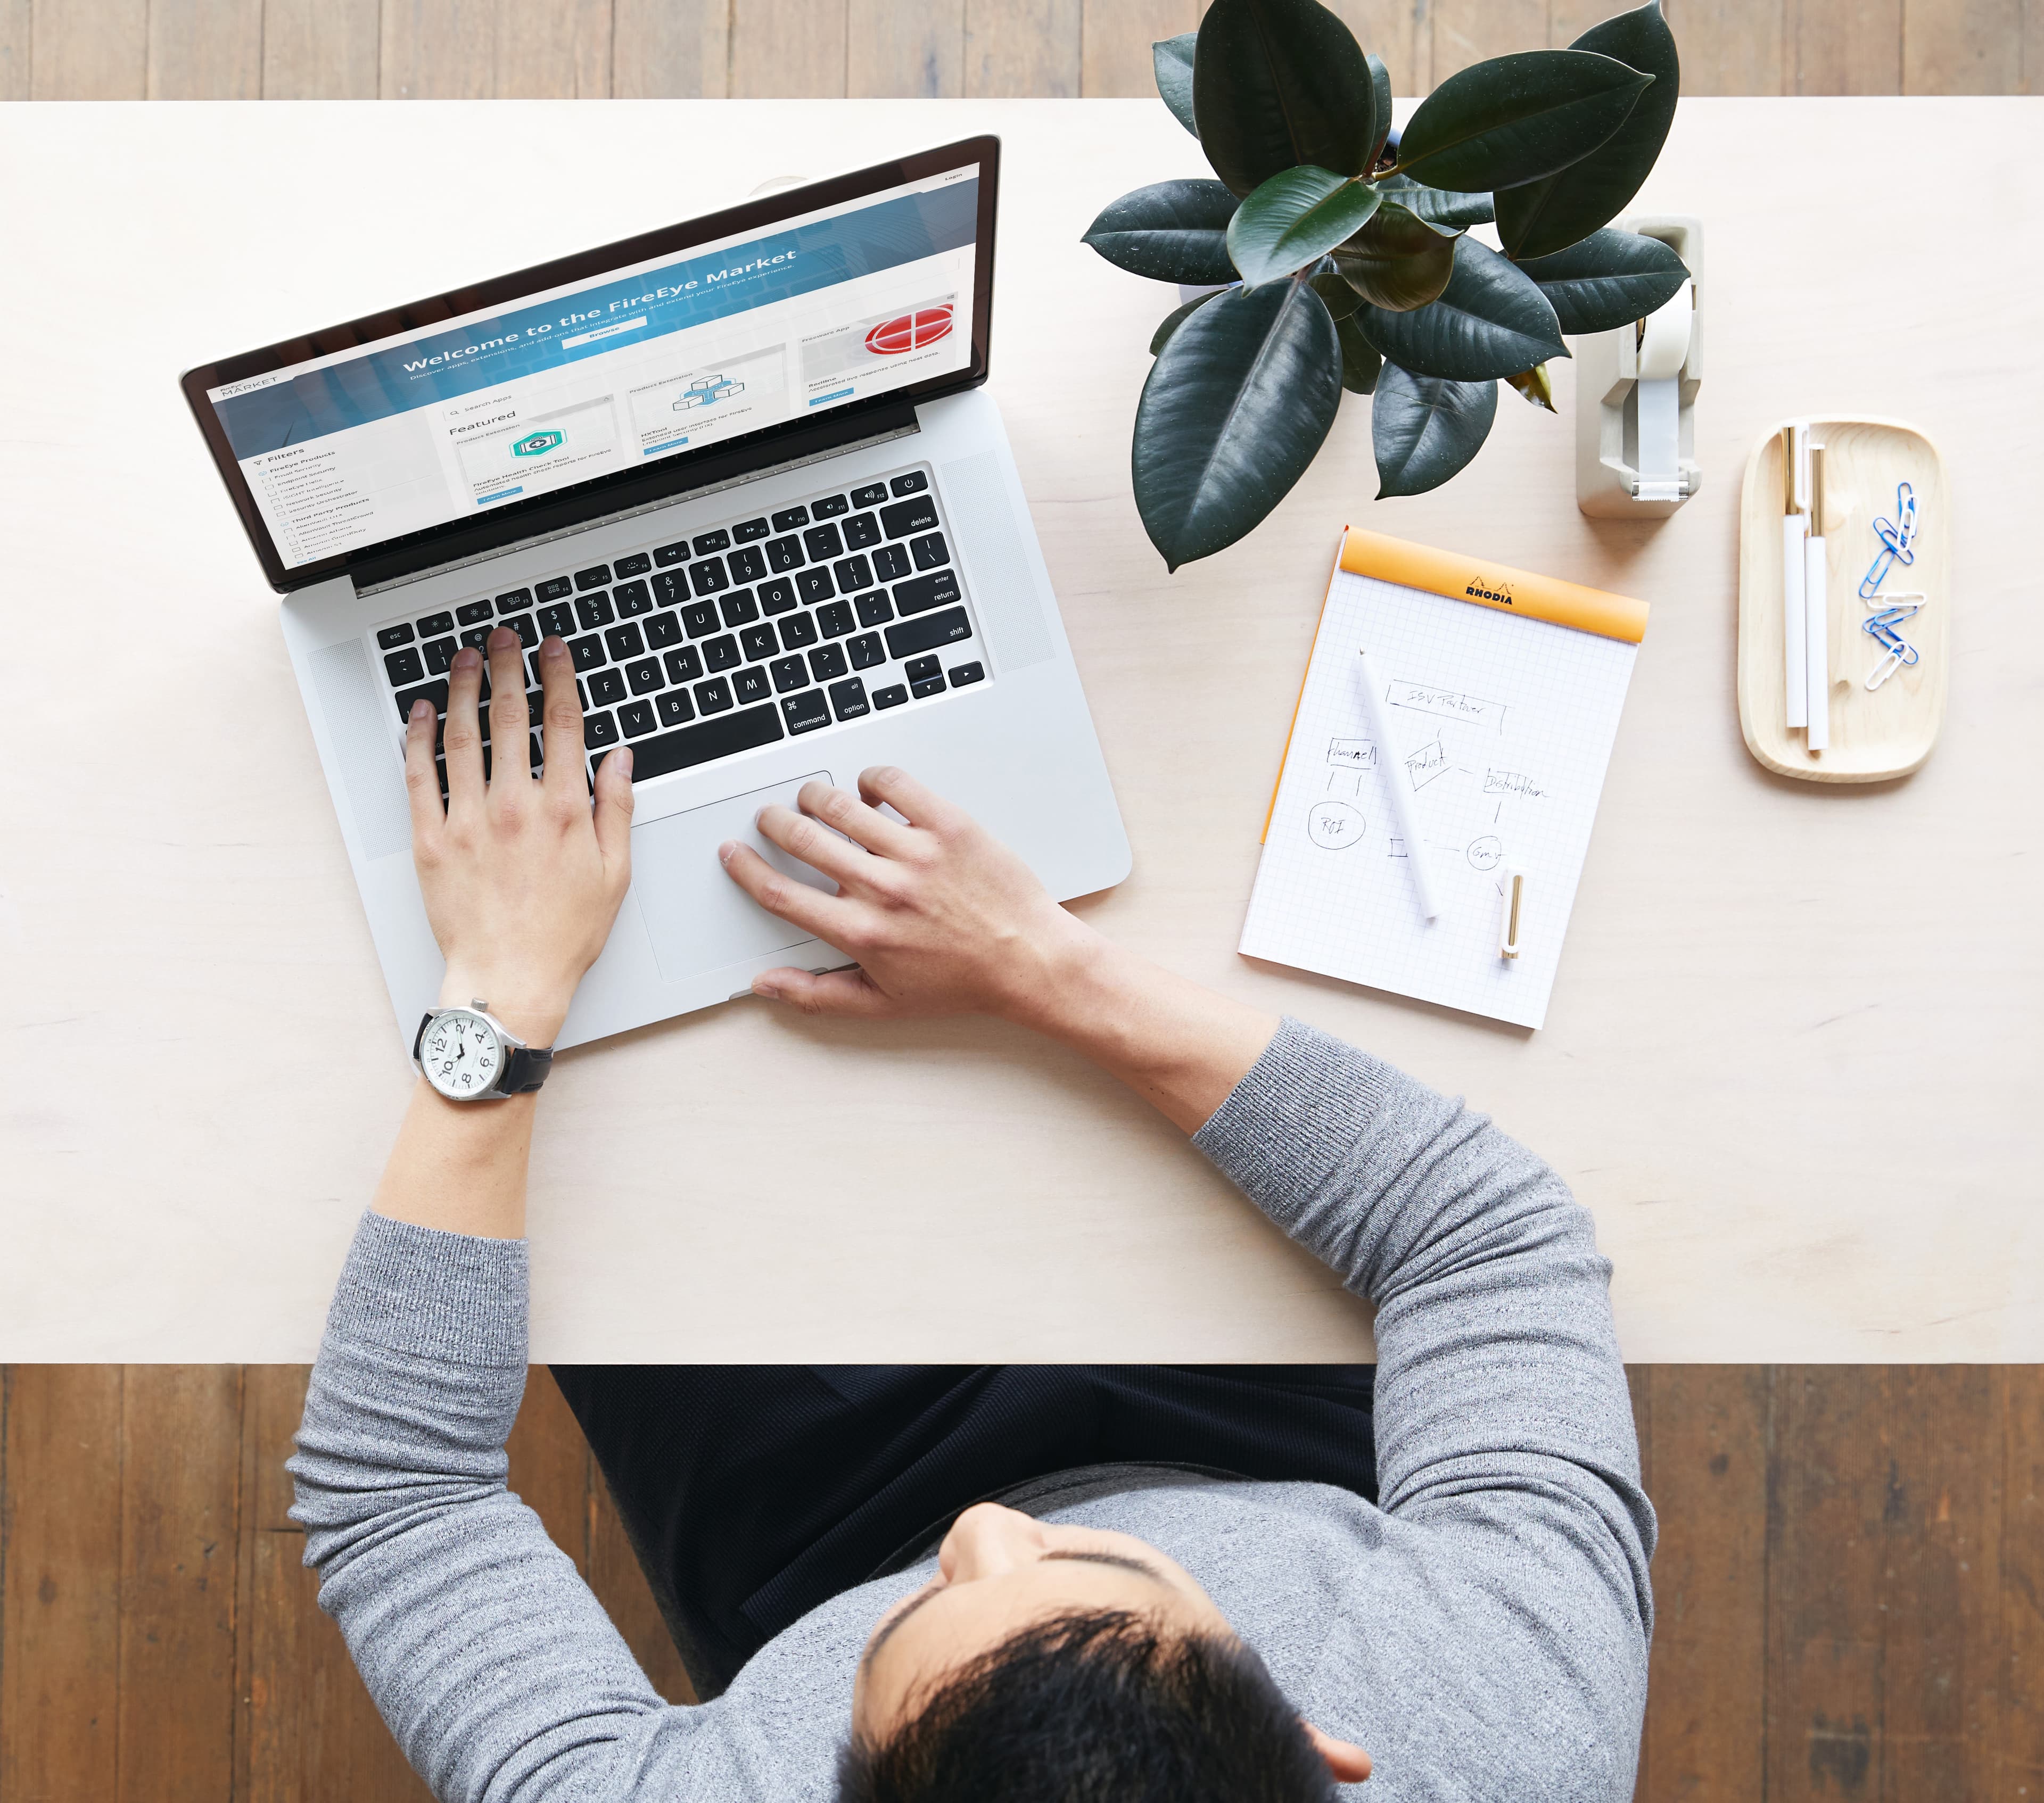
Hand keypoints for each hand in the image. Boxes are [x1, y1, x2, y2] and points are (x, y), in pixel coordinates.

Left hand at [404, 626, 633, 1046]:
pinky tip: (423, 712)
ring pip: (463, 736)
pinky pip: (420, 776)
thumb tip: (620, 759)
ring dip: (464, 688)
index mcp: (564, 812)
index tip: (553, 650)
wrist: (509, 981)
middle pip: (510, 717)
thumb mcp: (614, 874)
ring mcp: (469, 821)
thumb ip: (616, 809)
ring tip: (465, 657)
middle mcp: (515, 807)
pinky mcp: (432, 840)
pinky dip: (419, 738)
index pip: (563, 724)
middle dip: (508, 667)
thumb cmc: (563, 936)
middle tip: (505, 638)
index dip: (558, 678)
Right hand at [720, 767, 1278, 1131]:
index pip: (781, 892)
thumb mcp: (882, 1004)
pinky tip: (872, 788)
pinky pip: (898, 785)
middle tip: (771, 817)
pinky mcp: (950, 826)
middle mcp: (882, 888)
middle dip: (775, 822)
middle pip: (802, 838)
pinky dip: (875, 780)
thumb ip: (817, 994)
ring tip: (814, 798)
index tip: (734, 853)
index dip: (747, 868)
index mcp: (859, 931)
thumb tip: (766, 985)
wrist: (1028, 961)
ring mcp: (916, 853)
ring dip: (817, 797)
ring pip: (843, 806)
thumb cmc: (961, 983)